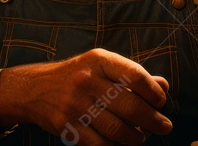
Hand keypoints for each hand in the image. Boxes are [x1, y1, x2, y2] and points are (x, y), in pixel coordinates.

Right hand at [0, 48, 171, 144]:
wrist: (33, 89)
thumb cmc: (76, 76)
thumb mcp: (100, 66)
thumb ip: (131, 75)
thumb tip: (163, 86)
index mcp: (98, 60)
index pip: (135, 75)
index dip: (154, 92)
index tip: (161, 102)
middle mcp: (86, 81)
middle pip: (130, 106)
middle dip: (153, 121)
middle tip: (164, 127)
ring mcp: (75, 105)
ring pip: (118, 130)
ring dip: (137, 138)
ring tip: (142, 138)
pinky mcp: (66, 127)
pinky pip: (100, 144)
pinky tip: (121, 145)